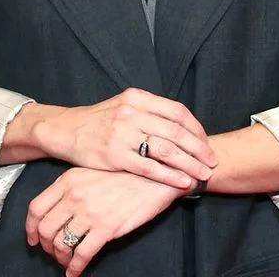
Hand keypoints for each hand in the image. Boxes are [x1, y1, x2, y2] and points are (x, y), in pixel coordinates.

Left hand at [27, 167, 180, 275]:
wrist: (159, 176)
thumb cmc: (130, 172)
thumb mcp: (96, 169)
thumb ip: (75, 185)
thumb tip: (59, 208)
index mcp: (70, 179)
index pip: (36, 208)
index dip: (31, 228)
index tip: (33, 238)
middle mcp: (75, 195)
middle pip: (44, 229)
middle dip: (46, 246)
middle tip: (54, 251)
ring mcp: (90, 212)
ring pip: (60, 244)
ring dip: (60, 258)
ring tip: (68, 261)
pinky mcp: (105, 228)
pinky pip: (80, 255)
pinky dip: (74, 268)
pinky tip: (76, 272)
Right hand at [32, 88, 216, 189]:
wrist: (66, 130)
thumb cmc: (101, 119)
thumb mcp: (126, 104)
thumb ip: (151, 111)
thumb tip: (182, 124)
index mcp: (139, 98)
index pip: (177, 111)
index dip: (195, 128)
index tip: (206, 141)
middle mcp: (133, 113)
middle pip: (176, 131)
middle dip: (198, 147)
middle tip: (212, 160)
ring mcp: (123, 135)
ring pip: (166, 150)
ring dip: (189, 163)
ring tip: (203, 174)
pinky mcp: (115, 156)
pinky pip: (148, 167)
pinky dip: (168, 175)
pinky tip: (182, 181)